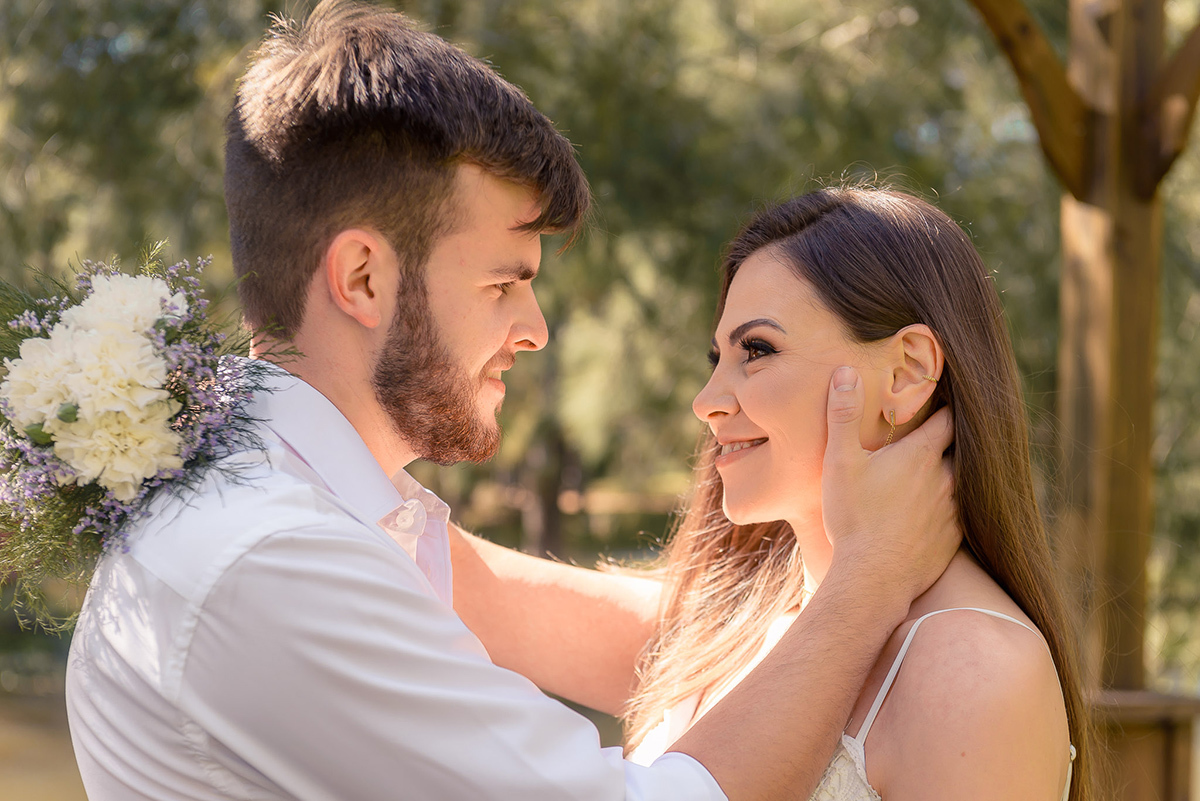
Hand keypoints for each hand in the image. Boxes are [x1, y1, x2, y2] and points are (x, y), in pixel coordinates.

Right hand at [821, 365, 959, 600]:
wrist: (874, 579)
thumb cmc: (854, 518)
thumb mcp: (840, 462)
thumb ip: (844, 415)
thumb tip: (846, 371)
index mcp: (921, 454)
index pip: (947, 418)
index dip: (946, 404)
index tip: (943, 394)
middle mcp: (946, 478)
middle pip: (961, 448)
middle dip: (953, 439)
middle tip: (940, 431)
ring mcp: (954, 510)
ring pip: (964, 481)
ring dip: (952, 474)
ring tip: (937, 471)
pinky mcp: (954, 538)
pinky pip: (962, 514)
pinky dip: (952, 506)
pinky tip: (937, 510)